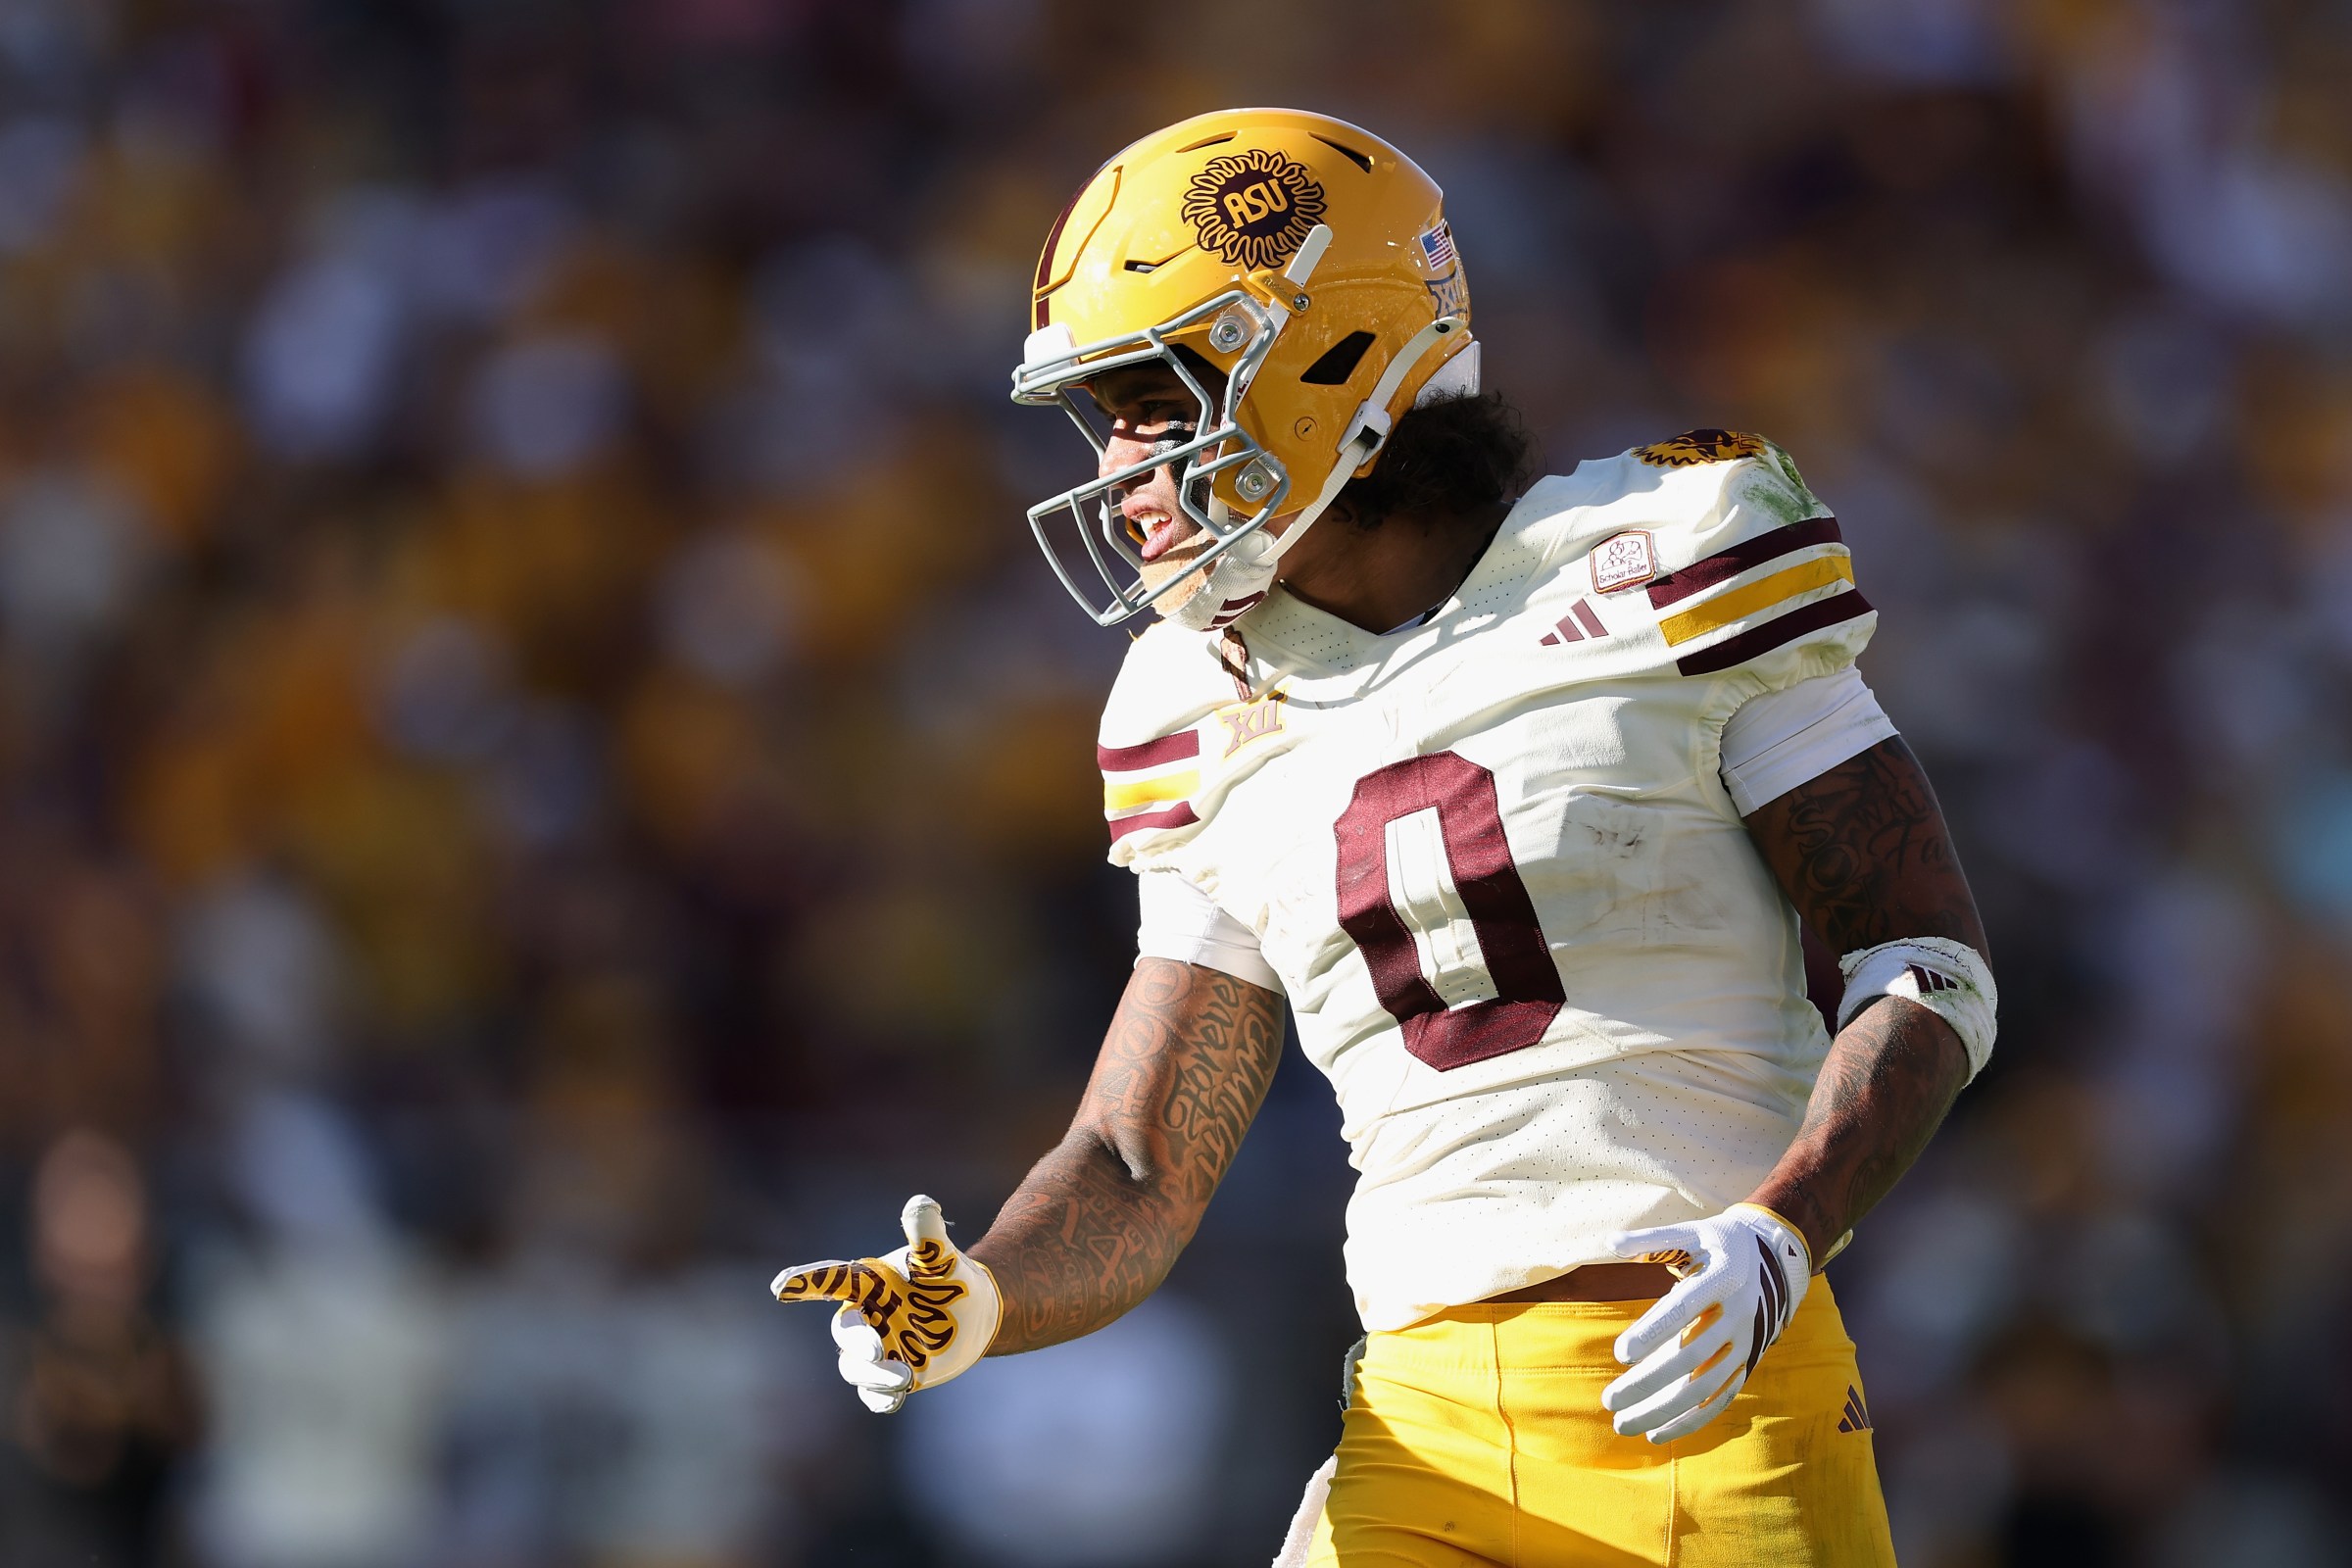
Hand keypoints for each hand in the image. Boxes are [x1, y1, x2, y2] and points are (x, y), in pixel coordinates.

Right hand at [771, 1194, 1001, 1412]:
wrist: (976, 1313)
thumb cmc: (950, 1277)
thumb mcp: (940, 1256)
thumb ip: (926, 1234)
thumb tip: (921, 1203)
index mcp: (868, 1283)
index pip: (831, 1279)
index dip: (805, 1281)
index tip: (780, 1287)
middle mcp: (866, 1316)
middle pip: (845, 1331)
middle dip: (856, 1342)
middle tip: (879, 1349)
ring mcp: (877, 1349)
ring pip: (855, 1367)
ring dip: (873, 1374)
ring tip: (905, 1376)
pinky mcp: (894, 1375)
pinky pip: (876, 1394)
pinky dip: (881, 1397)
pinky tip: (897, 1395)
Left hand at [1599, 1203, 1809, 1443]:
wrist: (1775, 1260)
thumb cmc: (1719, 1244)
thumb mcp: (1691, 1232)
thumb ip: (1652, 1239)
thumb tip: (1611, 1241)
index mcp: (1722, 1278)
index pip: (1683, 1310)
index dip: (1653, 1333)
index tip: (1620, 1354)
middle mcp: (1738, 1315)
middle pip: (1690, 1358)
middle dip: (1648, 1383)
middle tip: (1609, 1401)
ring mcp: (1745, 1344)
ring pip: (1703, 1387)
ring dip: (1663, 1410)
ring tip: (1622, 1424)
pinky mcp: (1746, 1364)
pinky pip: (1719, 1398)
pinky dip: (1690, 1420)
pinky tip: (1656, 1433)